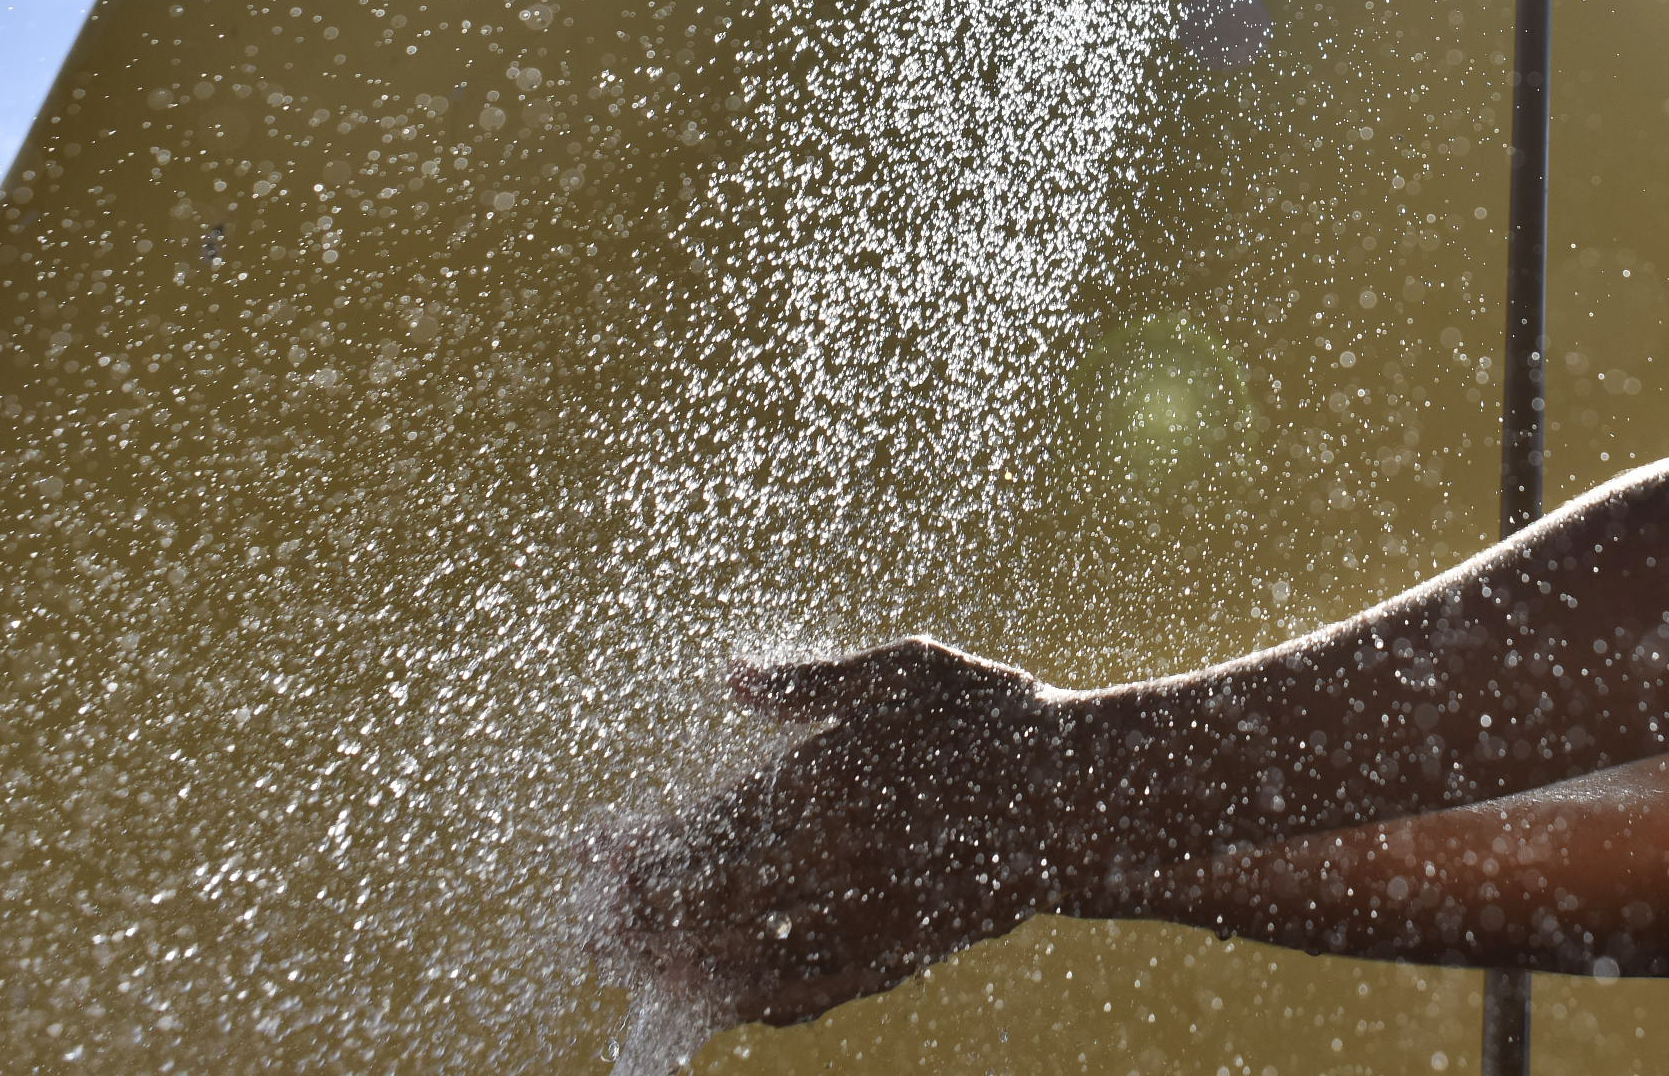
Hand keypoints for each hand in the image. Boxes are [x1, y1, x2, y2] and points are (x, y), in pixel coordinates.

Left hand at [588, 637, 1084, 1025]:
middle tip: (589, 926)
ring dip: (674, 969)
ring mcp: (863, 920)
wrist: (1081, 800)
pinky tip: (717, 994)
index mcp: (825, 785)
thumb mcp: (909, 669)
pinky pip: (803, 995)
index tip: (588, 853)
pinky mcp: (894, 959)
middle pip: (702, 909)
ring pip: (743, 964)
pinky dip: (747, 1000)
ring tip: (631, 965)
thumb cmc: (991, 719)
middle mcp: (833, 863)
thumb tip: (732, 681)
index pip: (700, 831)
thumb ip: (814, 679)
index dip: (633, 852)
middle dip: (633, 922)